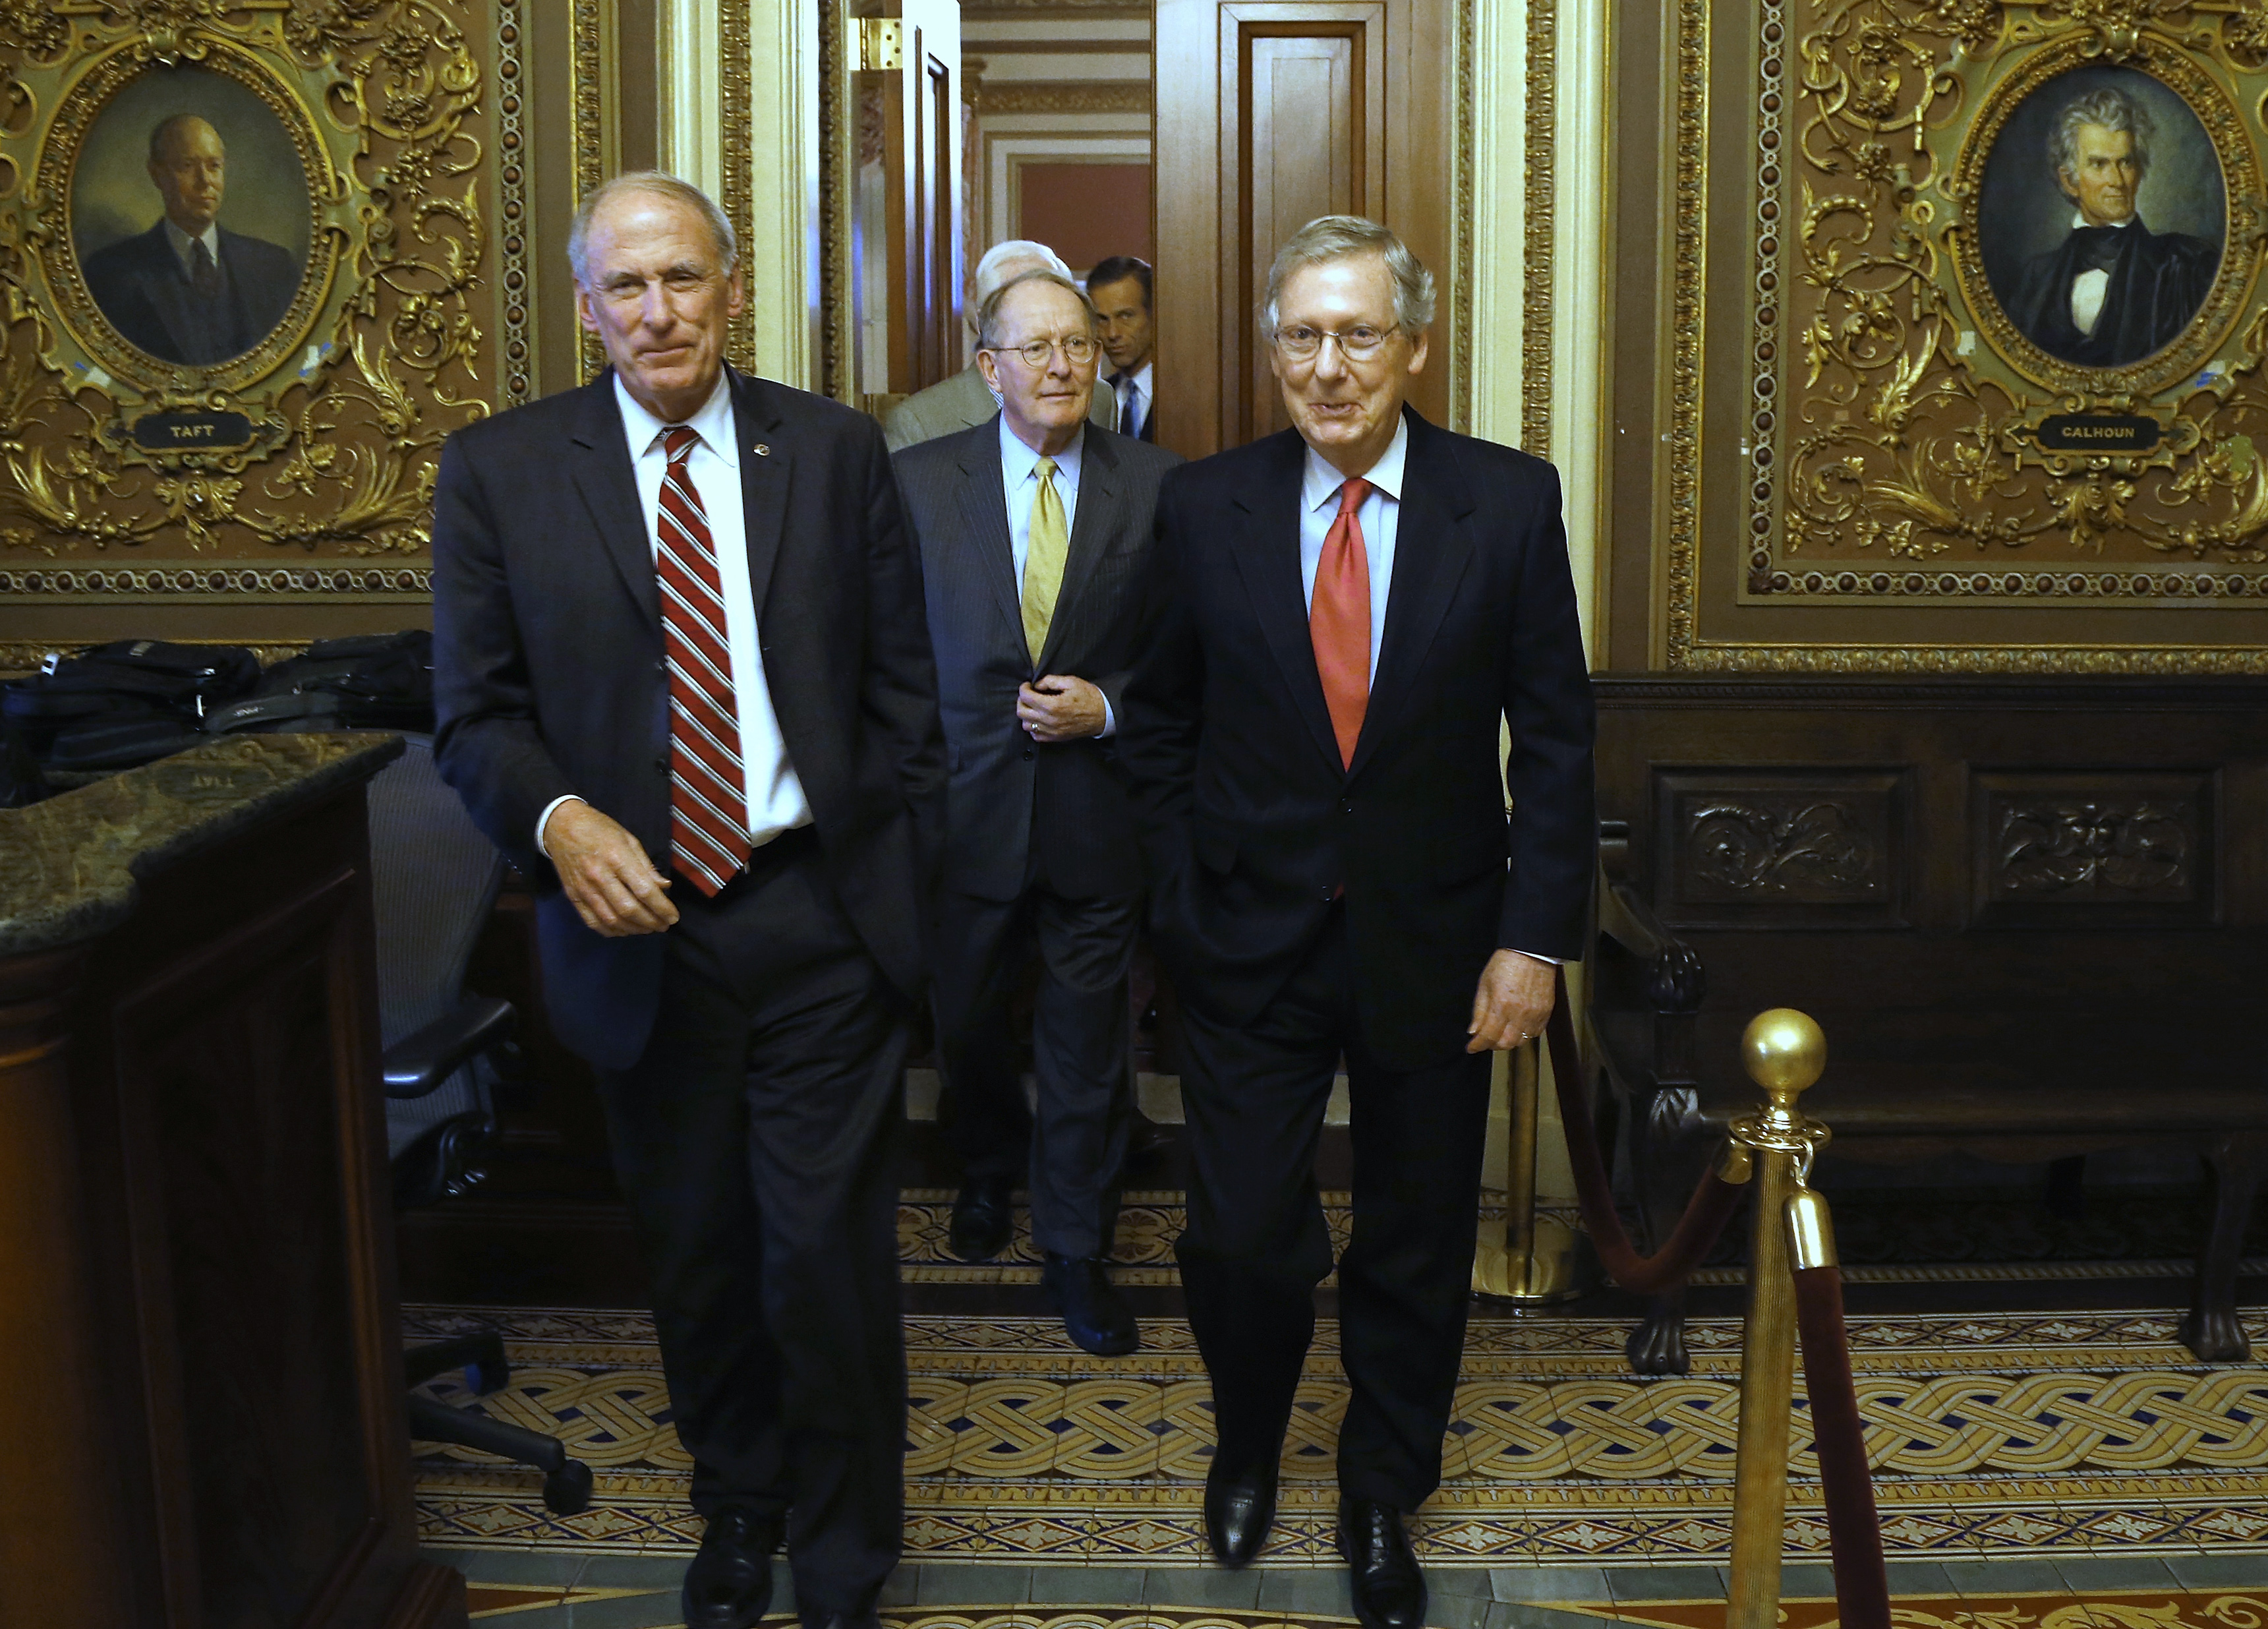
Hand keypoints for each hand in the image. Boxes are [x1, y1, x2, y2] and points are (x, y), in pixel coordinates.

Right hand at [542, 798, 679, 936]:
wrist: (561, 826)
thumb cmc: (599, 829)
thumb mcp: (629, 839)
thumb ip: (646, 865)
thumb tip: (664, 886)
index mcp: (617, 858)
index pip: (644, 890)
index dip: (662, 908)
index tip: (673, 916)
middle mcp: (599, 876)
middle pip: (629, 910)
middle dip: (651, 922)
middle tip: (664, 925)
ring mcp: (584, 889)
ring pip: (612, 920)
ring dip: (634, 929)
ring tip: (648, 928)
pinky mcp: (573, 897)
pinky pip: (593, 922)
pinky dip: (612, 931)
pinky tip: (625, 929)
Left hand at [1017, 674, 1107, 741]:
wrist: (1103, 714)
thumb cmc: (1089, 697)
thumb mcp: (1071, 681)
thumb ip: (1051, 681)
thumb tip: (1038, 685)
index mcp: (1052, 705)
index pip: (1026, 697)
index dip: (1023, 688)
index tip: (1027, 685)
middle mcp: (1049, 720)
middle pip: (1021, 712)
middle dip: (1022, 700)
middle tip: (1029, 695)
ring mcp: (1052, 731)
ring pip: (1026, 725)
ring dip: (1027, 715)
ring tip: (1034, 707)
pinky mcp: (1055, 738)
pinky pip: (1036, 736)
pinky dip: (1034, 727)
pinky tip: (1040, 719)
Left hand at [1467, 949, 1553, 1052]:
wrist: (1532, 952)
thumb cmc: (1506, 964)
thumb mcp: (1484, 984)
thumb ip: (1479, 1011)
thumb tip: (1474, 1032)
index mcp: (1501, 1005)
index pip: (1488, 1036)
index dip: (1477, 1045)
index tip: (1472, 1047)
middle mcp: (1519, 1013)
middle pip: (1505, 1044)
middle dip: (1492, 1045)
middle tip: (1486, 1038)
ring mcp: (1535, 1014)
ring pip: (1521, 1041)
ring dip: (1508, 1041)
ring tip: (1501, 1032)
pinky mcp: (1546, 1012)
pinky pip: (1535, 1033)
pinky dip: (1524, 1035)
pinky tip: (1517, 1026)